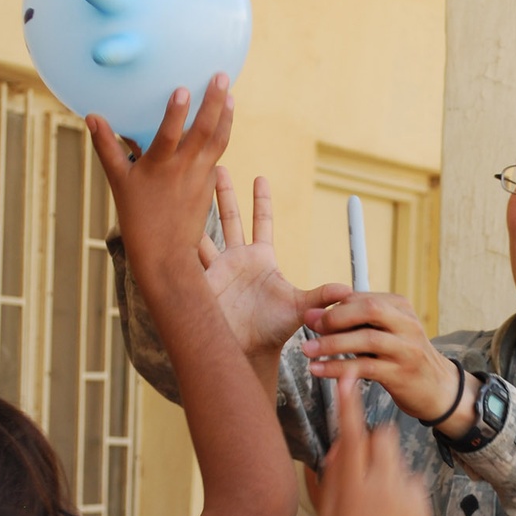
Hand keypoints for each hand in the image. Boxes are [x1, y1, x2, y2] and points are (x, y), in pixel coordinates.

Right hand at [88, 77, 232, 290]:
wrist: (166, 254)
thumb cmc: (138, 217)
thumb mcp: (119, 181)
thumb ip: (107, 146)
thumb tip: (92, 116)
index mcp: (159, 167)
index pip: (169, 135)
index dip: (176, 112)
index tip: (183, 88)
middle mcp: (184, 170)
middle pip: (205, 131)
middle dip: (215, 102)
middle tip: (222, 76)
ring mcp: (201, 177)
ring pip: (219, 141)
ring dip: (226, 116)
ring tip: (230, 95)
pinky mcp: (209, 186)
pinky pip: (217, 155)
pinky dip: (222, 135)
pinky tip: (225, 120)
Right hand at [197, 165, 349, 358]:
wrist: (247, 351)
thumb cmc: (274, 330)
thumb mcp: (300, 309)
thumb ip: (321, 296)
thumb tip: (349, 289)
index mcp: (261, 258)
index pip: (262, 222)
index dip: (261, 200)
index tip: (260, 177)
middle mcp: (237, 258)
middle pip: (229, 217)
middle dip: (224, 192)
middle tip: (216, 164)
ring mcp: (216, 268)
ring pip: (203, 230)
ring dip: (195, 209)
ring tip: (185, 184)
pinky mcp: (200, 280)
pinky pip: (186, 256)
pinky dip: (178, 240)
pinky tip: (166, 221)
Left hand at [300, 292, 464, 422]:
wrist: (438, 389)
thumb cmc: (404, 358)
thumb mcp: (390, 333)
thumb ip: (362, 322)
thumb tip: (319, 314)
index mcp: (401, 309)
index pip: (365, 297)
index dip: (336, 305)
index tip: (312, 314)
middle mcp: (407, 325)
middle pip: (370, 309)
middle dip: (336, 316)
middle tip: (312, 326)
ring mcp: (406, 349)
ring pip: (366, 339)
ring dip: (332, 344)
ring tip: (308, 351)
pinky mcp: (400, 374)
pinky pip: (365, 368)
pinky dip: (338, 368)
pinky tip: (319, 370)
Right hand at [318, 375, 429, 515]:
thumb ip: (331, 478)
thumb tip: (340, 449)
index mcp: (352, 489)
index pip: (350, 433)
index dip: (348, 402)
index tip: (348, 377)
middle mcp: (383, 487)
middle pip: (383, 436)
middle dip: (372, 439)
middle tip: (360, 463)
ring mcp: (407, 497)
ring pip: (397, 461)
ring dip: (384, 470)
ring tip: (373, 508)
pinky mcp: (423, 507)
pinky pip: (410, 483)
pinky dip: (398, 491)